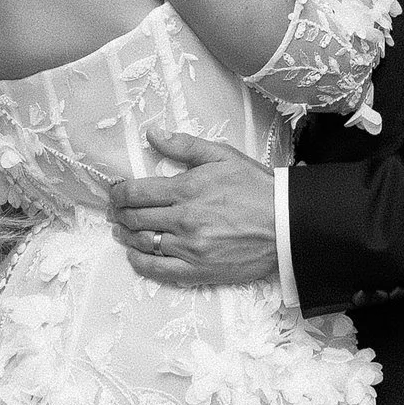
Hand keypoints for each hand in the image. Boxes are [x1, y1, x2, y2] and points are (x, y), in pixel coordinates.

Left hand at [108, 130, 281, 288]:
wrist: (286, 224)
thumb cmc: (257, 189)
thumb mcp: (223, 156)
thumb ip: (185, 145)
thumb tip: (153, 134)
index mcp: (187, 189)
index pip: (135, 192)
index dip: (118, 193)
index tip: (117, 193)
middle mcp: (184, 220)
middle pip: (134, 218)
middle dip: (119, 213)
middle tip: (117, 211)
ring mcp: (190, 247)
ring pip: (142, 243)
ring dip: (126, 236)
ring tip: (122, 231)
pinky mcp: (198, 270)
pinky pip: (157, 270)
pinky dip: (139, 262)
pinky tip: (135, 255)